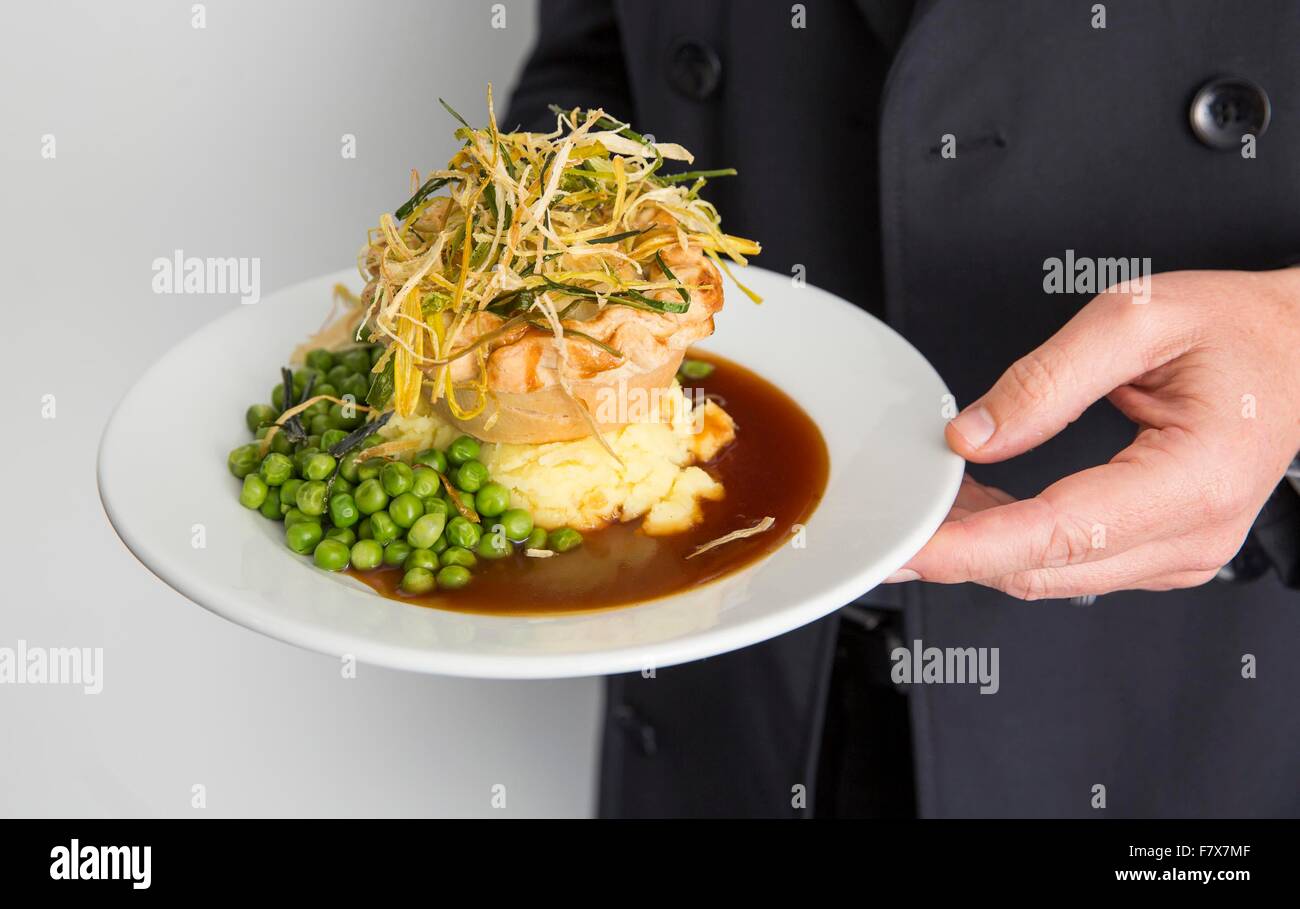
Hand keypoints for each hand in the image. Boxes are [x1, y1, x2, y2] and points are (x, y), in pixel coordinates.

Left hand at [888, 268, 1299, 599]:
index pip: (1061, 533)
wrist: (1299, 352)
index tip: (909, 547)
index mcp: (1196, 479)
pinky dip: (1015, 541)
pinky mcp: (1162, 554)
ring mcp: (1181, 554)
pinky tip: (977, 508)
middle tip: (891, 519)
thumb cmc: (1236, 330)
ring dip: (982, 547)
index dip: (973, 547)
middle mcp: (1194, 535)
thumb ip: (1045, 380)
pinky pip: (1071, 563)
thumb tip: (972, 436)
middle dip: (959, 550)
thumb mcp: (1136, 319)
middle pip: (1046, 569)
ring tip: (929, 501)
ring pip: (1052, 575)